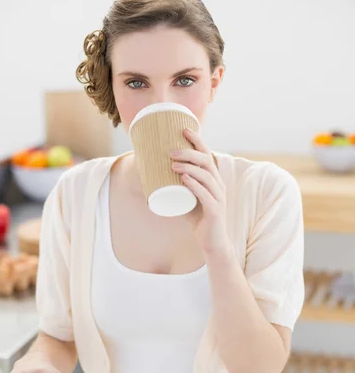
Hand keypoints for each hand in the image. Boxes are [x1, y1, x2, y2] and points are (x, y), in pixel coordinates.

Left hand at [170, 128, 229, 254]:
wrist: (212, 242)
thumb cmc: (199, 219)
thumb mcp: (186, 198)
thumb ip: (176, 187)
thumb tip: (152, 176)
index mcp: (213, 179)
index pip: (207, 155)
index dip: (197, 141)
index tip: (183, 129)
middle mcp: (218, 185)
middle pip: (206, 161)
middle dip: (189, 153)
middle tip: (170, 151)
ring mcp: (218, 197)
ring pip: (206, 176)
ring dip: (189, 167)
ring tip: (172, 165)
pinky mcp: (215, 210)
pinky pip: (206, 194)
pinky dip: (194, 185)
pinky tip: (184, 179)